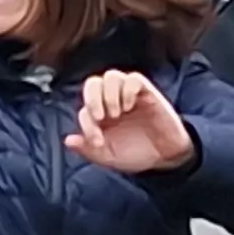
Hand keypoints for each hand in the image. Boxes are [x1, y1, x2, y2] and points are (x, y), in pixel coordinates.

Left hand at [64, 70, 196, 173]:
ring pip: (111, 76)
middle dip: (92, 98)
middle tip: (101, 117)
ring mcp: (129, 95)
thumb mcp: (109, 157)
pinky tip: (129, 106)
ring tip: (117, 113)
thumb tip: (68, 140)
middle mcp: (112, 101)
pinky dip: (128, 90)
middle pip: (93, 83)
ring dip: (110, 94)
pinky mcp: (147, 93)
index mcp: (100, 115)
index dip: (86, 123)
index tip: (97, 141)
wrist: (165, 157)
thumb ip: (88, 150)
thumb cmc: (136, 154)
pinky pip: (134, 78)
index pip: (84, 107)